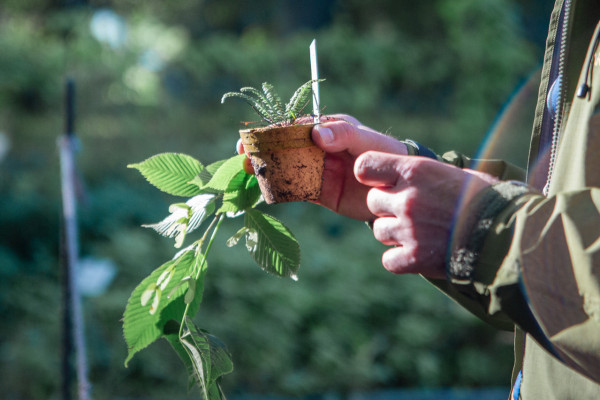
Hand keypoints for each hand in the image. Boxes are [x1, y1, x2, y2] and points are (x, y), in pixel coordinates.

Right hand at [237, 114, 408, 220]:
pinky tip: (265, 191)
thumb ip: (343, 134)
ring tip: (249, 172)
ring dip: (267, 169)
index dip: (272, 130)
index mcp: (328, 129)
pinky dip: (280, 190)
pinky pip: (295, 190)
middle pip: (284, 147)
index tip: (254, 135)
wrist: (399, 191)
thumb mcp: (366, 140)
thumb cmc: (386, 155)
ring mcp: (317, 170)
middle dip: (262, 149)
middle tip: (242, 155)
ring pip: (286, 168)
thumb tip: (316, 133)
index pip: (295, 126)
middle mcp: (318, 149)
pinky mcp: (319, 192)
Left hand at [354, 151, 497, 278]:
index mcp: (415, 171)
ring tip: (421, 233)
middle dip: (388, 207)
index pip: (365, 166)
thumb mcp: (455, 173)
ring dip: (394, 234)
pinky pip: (388, 260)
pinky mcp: (414, 258)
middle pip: (372, 201)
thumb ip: (423, 174)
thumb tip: (404, 173)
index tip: (381, 182)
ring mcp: (408, 229)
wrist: (509, 235)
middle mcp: (407, 198)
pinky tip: (419, 254)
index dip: (371, 175)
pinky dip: (400, 260)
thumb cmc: (488, 200)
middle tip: (414, 212)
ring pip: (379, 231)